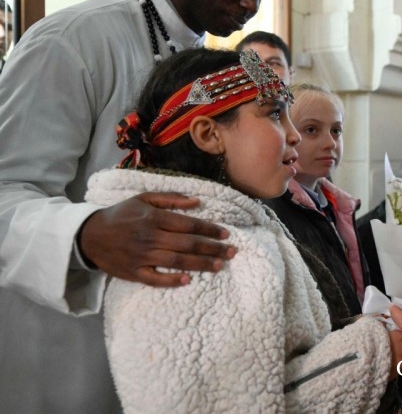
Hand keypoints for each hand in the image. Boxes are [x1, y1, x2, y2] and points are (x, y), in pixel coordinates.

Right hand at [79, 192, 235, 286]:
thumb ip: (171, 199)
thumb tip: (197, 202)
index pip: (189, 225)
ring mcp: (142, 256)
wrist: (89, 235)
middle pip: (188, 244)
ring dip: (200, 264)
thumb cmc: (121, 214)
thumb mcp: (144, 199)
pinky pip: (155, 279)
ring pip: (177, 262)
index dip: (209, 230)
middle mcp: (150, 237)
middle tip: (232, 252)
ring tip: (219, 266)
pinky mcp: (133, 273)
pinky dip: (172, 281)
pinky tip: (188, 280)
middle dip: (213, 249)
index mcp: (154, 218)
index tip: (226, 234)